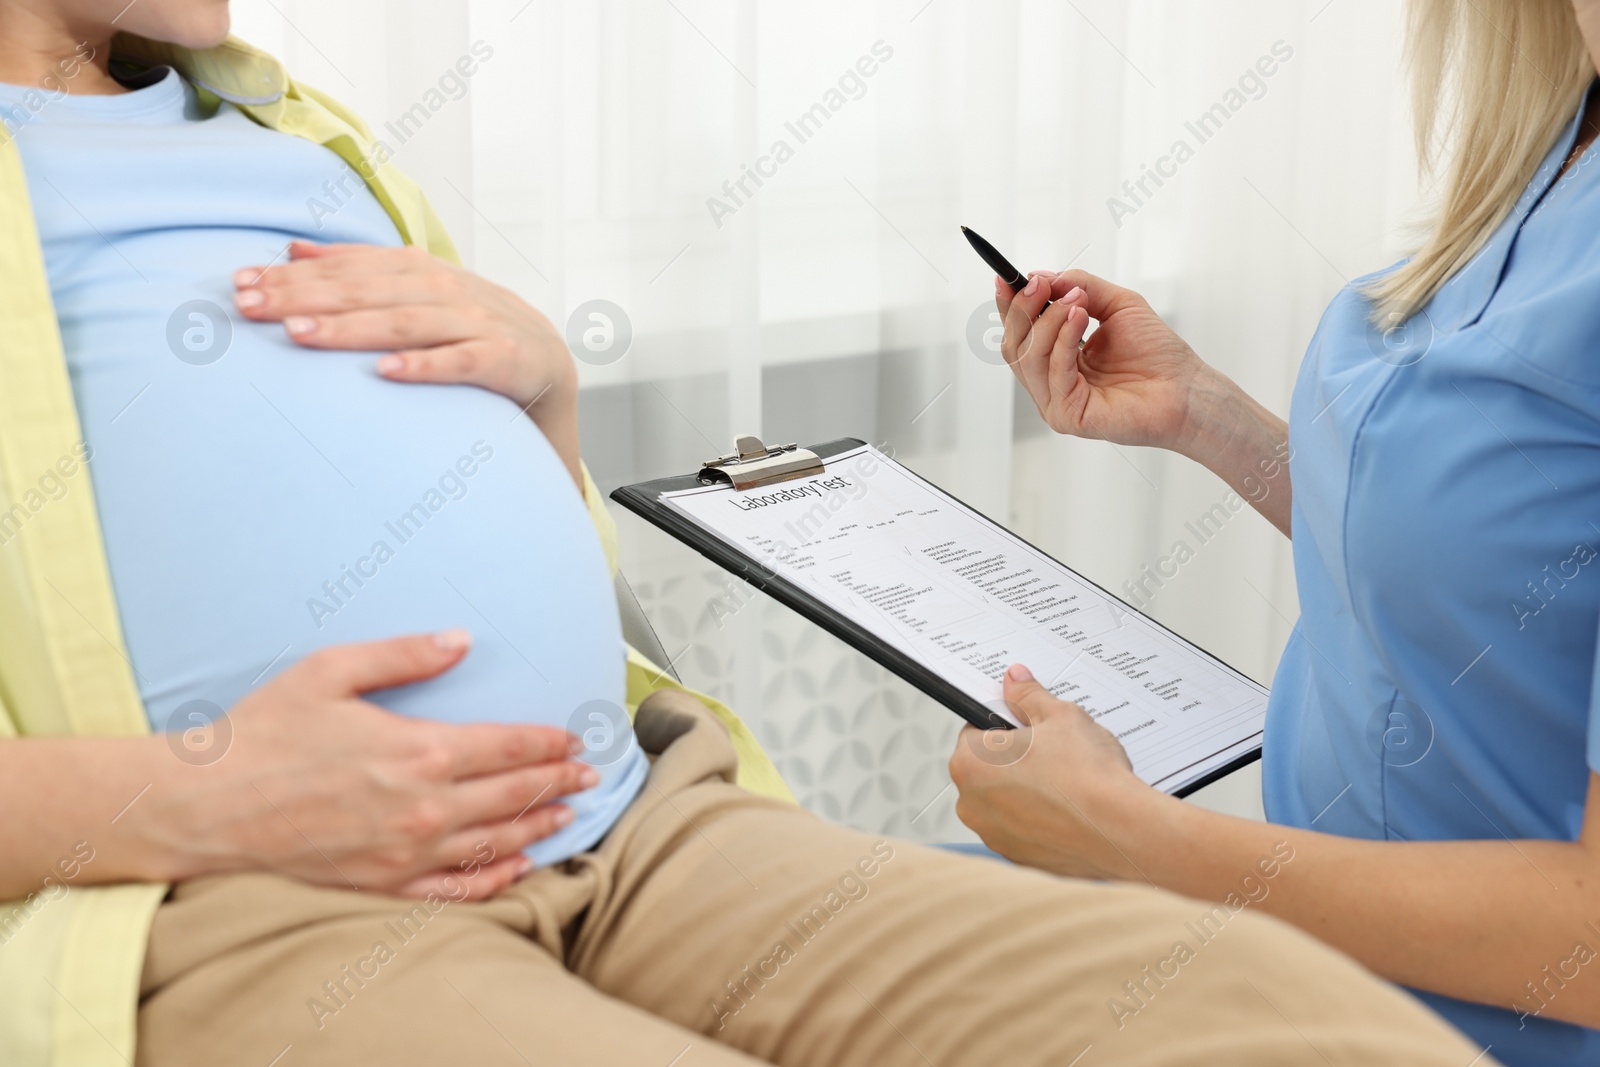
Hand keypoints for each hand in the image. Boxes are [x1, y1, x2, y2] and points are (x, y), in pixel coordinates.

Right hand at [135, 631, 597, 900]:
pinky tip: (517, 867)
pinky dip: (496, 878)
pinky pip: (457, 890)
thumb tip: (461, 639)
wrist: (202, 808)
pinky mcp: (383, 886)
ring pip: (496, 843)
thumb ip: (405, 654)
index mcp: (417, 752)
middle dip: (559, 783)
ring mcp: (405, 854)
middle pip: (514, 795)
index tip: (575, 739)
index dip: (550, 743)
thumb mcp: (331, 671)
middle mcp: (423, 808)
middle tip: (588, 776)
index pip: (509, 746)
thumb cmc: (260, 736)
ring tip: (569, 815)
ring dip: (540, 827)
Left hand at [231, 241, 582, 486]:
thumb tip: (293, 250)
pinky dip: (425, 365)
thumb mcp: (418, 295)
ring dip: (352, 328)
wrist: (550, 367)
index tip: (240, 284)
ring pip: (407, 321)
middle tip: (251, 306)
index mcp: (422, 272)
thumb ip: (362, 271)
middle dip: (306, 296)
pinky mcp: (507, 360)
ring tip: (300, 335)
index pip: (350, 267)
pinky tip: (385, 373)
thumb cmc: (470, 333)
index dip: (295, 274)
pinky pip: (462, 362)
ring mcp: (480, 322)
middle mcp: (447, 290)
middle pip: (368, 289)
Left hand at [948, 664, 1156, 878]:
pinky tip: (1067, 810)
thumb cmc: (1087, 774)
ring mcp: (992, 834)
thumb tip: (1014, 678)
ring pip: (1005, 800)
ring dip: (1026, 790)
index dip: (1006, 724)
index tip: (1029, 727)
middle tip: (1052, 753)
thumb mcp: (1059, 716)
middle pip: (988, 768)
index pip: (976, 730)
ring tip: (1064, 782)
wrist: (1121, 830)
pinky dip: (1039, 819)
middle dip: (1014, 758)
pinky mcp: (1016, 857)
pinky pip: (1022, 828)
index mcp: (970, 763)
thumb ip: (1029, 695)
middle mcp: (971, 803)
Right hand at [997, 269, 1216, 452]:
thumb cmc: (1158, 354)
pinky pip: (1053, 372)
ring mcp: (1056, 402)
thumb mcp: (1117, 305)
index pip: (1019, 332)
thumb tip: (1045, 276)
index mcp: (1056, 360)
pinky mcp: (1068, 416)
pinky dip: (1063, 339)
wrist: (1186, 388)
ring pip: (1027, 357)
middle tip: (1042, 284)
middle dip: (1024, 308)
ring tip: (1076, 301)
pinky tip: (1080, 318)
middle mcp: (1051, 383)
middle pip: (1014, 344)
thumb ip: (1082, 286)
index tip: (1006, 277)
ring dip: (1048, 321)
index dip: (1009, 305)